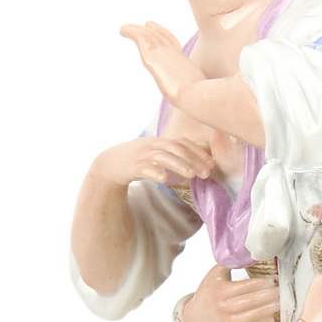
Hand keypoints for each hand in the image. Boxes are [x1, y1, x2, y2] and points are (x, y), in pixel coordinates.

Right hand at [89, 133, 211, 188]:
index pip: (183, 142)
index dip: (198, 152)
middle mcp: (152, 145)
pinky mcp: (132, 167)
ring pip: (162, 157)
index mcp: (160, 142)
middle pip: (176, 148)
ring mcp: (142, 155)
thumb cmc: (138, 160)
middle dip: (193, 159)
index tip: (212, 163)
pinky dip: (155, 172)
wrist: (110, 164)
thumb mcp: (157, 154)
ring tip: (191, 175)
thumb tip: (199, 165)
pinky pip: (145, 168)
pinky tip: (164, 179)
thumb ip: (175, 157)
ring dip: (179, 165)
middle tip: (206, 173)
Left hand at [121, 21, 202, 105]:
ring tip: (125, 28)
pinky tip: (122, 30)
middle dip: (154, 30)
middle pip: (162, 38)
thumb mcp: (202, 95)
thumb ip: (199, 95)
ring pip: (149, 36)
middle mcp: (175, 56)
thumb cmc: (202, 101)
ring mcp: (164, 55)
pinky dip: (130, 32)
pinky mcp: (153, 57)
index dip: (166, 36)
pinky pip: (140, 38)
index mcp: (186, 64)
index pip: (174, 46)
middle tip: (146, 24)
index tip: (159, 31)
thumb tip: (212, 116)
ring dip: (137, 30)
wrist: (196, 97)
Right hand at [180, 263, 278, 321]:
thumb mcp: (214, 275)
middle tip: (281, 291)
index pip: (245, 287)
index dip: (261, 283)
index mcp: (220, 290)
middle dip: (268, 296)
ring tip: (280, 303)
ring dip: (268, 310)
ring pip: (251, 316)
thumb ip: (229, 264)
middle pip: (250, 302)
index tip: (273, 280)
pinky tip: (271, 318)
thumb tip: (250, 253)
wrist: (197, 317)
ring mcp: (228, 321)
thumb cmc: (209, 292)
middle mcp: (223, 306)